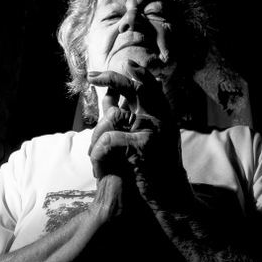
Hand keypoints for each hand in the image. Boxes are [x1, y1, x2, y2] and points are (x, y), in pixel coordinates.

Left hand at [86, 60, 185, 201]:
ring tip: (93, 150)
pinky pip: (111, 138)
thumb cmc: (155, 168)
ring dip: (97, 129)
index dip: (137, 72)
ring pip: (115, 114)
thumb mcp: (148, 139)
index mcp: (163, 116)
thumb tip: (114, 98)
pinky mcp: (144, 146)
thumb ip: (133, 118)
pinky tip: (96, 160)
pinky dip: (99, 148)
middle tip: (91, 75)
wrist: (170, 197)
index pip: (151, 84)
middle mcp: (162, 118)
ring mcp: (154, 130)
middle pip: (135, 87)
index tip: (125, 64)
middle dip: (111, 77)